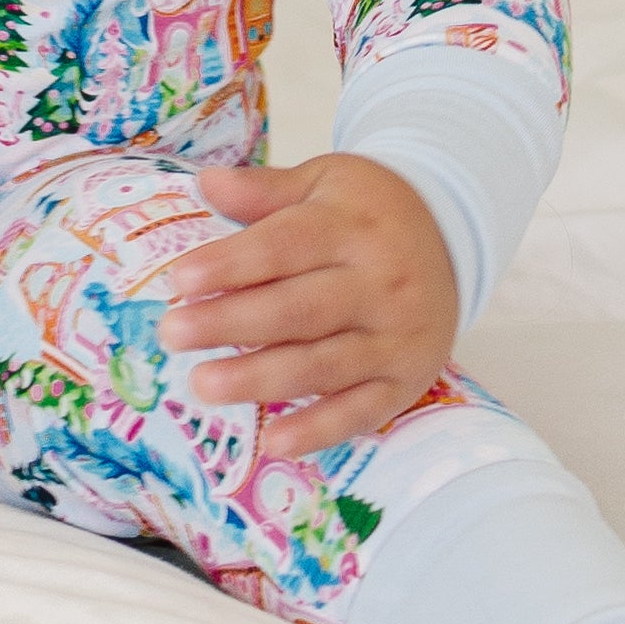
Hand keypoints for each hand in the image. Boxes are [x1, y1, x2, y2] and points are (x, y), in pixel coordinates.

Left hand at [161, 153, 458, 458]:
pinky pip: (361, 411)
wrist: (453, 238)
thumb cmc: (368, 212)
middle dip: (230, 324)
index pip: (284, 248)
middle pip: (297, 310)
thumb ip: (266, 190)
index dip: (230, 265)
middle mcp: (379, 285)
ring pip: (322, 365)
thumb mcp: (323, 181)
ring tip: (203, 384)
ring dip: (260, 379)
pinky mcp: (406, 380)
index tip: (178, 279)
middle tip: (171, 334)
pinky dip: (319, 430)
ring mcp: (396, 338)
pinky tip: (274, 442)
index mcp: (351, 229)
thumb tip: (206, 183)